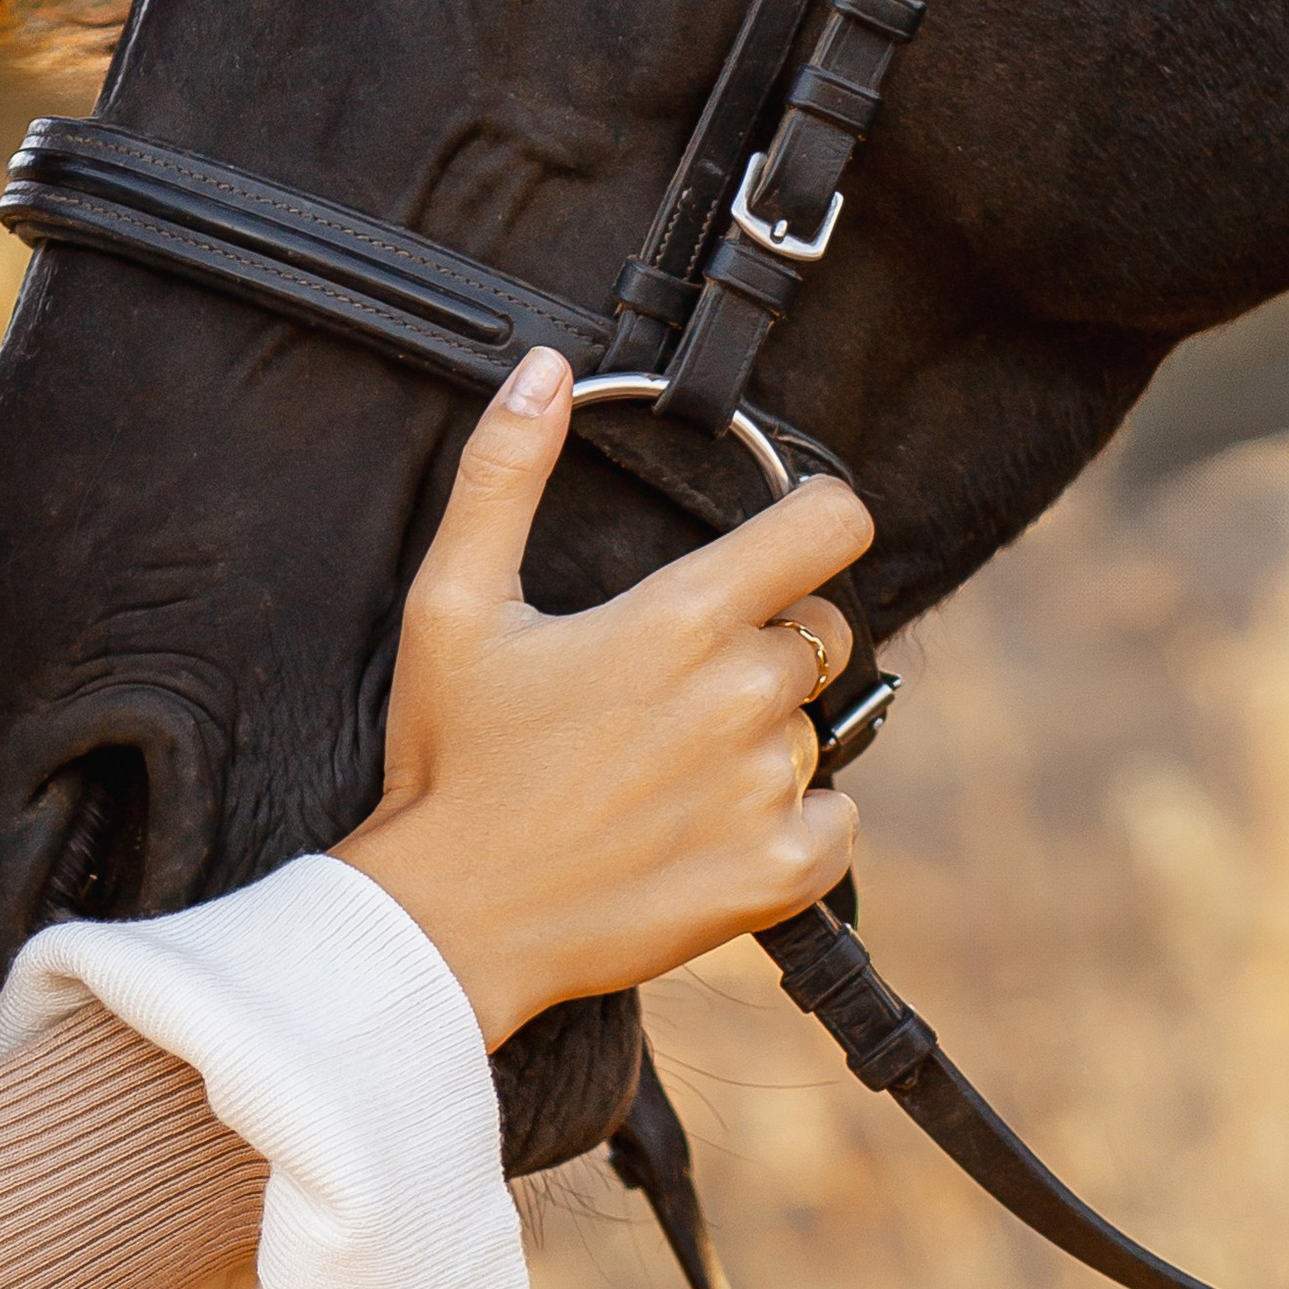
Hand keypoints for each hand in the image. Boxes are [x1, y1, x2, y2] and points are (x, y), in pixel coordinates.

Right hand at [330, 343, 870, 1049]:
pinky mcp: (778, 875)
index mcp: (678, 621)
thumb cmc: (450, 757)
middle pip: (822, 630)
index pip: (830, 526)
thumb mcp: (452, 601)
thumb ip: (504, 471)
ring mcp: (766, 792)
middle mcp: (740, 700)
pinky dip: (796, 817)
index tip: (793, 530)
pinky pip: (837, 820)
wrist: (451, 919)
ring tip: (671, 760)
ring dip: (768, 733)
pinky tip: (712, 820)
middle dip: (768, 638)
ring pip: (818, 728)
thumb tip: (542, 369)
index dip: (821, 513)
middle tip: (678, 675)